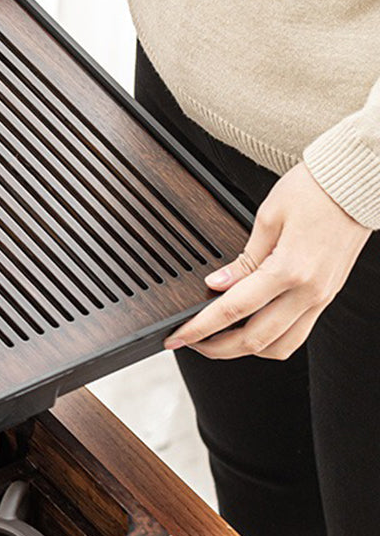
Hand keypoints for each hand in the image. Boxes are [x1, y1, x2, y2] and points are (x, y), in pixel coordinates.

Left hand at [164, 162, 369, 359]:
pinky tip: (250, 328)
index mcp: (289, 269)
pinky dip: (269, 340)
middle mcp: (308, 291)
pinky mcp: (327, 297)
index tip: (178, 336)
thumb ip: (242, 260)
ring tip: (218, 339)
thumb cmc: (316, 190)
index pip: (233, 310)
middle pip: (254, 340)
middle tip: (191, 342)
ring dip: (244, 350)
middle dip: (216, 348)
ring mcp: (321, 298)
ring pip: (279, 347)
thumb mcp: (268, 217)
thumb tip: (217, 285)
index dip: (199, 327)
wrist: (358, 184)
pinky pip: (297, 334)